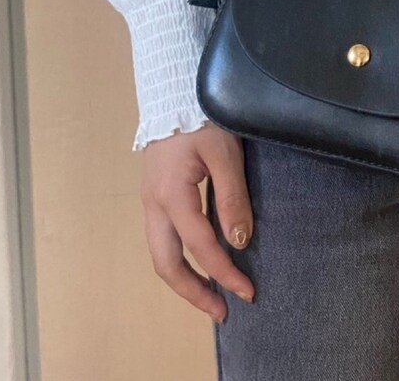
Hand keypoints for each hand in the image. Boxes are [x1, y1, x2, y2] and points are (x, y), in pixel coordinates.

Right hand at [139, 122, 254, 322]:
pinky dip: (179, 257)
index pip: (202, 246)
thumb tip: (240, 240)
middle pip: (167, 264)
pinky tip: (198, 259)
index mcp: (171, 196)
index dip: (225, 272)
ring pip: (160, 253)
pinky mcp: (155, 193)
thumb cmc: (201, 116)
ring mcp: (150, 200)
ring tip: (210, 294)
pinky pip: (163, 237)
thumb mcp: (223, 153)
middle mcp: (154, 205)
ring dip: (184, 278)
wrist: (171, 88)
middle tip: (222, 310)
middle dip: (194, 292)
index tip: (248, 291)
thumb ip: (232, 196)